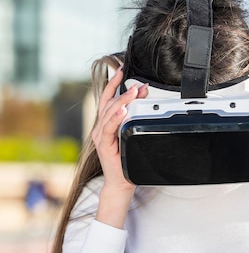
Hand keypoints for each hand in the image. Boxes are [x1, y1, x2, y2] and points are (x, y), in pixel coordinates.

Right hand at [92, 67, 148, 193]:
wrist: (120, 183)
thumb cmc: (126, 162)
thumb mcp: (131, 136)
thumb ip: (134, 118)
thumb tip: (143, 99)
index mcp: (106, 124)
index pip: (108, 98)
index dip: (113, 83)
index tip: (121, 69)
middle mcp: (101, 128)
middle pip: (109, 102)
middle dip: (121, 89)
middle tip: (134, 80)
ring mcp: (100, 136)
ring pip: (109, 112)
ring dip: (122, 100)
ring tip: (133, 92)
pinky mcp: (104, 145)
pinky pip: (109, 128)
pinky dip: (116, 118)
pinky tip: (123, 110)